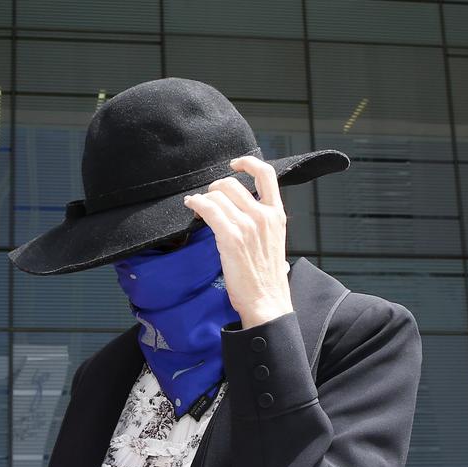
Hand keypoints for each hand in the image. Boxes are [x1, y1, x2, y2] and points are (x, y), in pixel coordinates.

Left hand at [183, 155, 292, 328]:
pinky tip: (191, 206)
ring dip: (203, 199)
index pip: (267, 175)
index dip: (248, 163)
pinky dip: (196, 204)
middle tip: (208, 199)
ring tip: (197, 207)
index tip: (235, 164)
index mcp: (276, 215)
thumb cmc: (267, 279)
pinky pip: (208, 209)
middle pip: (232, 183)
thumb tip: (244, 213)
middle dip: (215, 188)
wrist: (267, 302)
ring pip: (217, 196)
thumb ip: (263, 224)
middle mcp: (263, 216)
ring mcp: (248, 225)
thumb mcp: (274, 242)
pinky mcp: (231, 237)